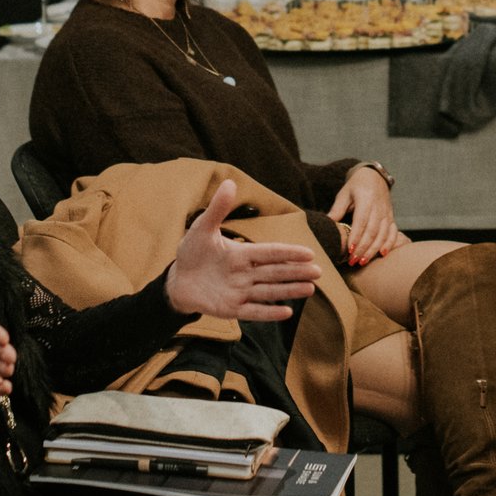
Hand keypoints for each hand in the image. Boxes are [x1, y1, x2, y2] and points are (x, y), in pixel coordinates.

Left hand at [168, 180, 323, 319]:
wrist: (177, 280)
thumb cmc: (192, 252)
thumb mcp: (203, 228)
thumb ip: (218, 209)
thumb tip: (230, 182)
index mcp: (242, 253)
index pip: (270, 252)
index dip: (289, 252)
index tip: (309, 253)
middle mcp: (245, 273)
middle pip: (275, 272)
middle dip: (296, 272)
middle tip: (319, 272)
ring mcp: (240, 292)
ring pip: (269, 291)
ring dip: (289, 290)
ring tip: (310, 289)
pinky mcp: (231, 309)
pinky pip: (252, 311)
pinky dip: (269, 312)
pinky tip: (287, 312)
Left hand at [327, 165, 397, 267]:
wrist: (374, 177)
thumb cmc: (356, 186)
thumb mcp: (344, 194)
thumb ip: (337, 209)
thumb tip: (327, 224)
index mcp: (366, 199)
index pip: (361, 221)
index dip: (356, 236)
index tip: (349, 250)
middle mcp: (378, 207)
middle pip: (372, 231)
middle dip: (363, 248)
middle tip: (352, 261)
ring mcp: (387, 213)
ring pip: (383, 234)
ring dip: (373, 250)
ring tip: (362, 261)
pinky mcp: (391, 217)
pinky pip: (393, 232)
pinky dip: (390, 244)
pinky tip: (383, 254)